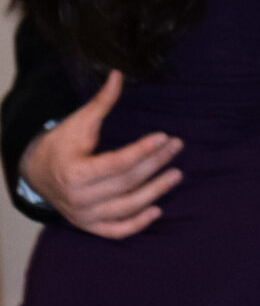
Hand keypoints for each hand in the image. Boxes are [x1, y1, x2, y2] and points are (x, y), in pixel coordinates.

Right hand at [18, 72, 181, 238]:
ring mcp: (85, 216)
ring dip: (156, 192)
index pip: (116, 163)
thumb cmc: (62, 145)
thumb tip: (118, 74)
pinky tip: (158, 209)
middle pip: (126, 182)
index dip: (142, 151)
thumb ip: (101, 103)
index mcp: (74, 172)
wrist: (37, 174)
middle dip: (155, 164)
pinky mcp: (90, 226)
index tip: (164, 137)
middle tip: (177, 147)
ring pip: (127, 207)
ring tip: (177, 174)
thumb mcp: (78, 123)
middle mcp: (79, 198)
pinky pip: (117, 231)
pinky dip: (138, 224)